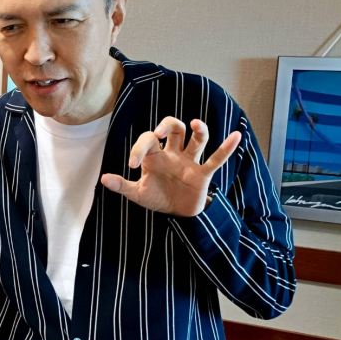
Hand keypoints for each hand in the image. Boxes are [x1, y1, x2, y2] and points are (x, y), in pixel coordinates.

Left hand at [100, 117, 241, 216]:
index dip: (139, 148)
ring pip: (196, 139)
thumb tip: (103, 178)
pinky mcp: (203, 174)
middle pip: (174, 129)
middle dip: (167, 126)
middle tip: (160, 134)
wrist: (178, 215)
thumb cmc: (158, 198)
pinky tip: (236, 136)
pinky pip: (217, 159)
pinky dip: (226, 148)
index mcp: (156, 156)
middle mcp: (174, 154)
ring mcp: (190, 162)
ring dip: (198, 130)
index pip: (148, 141)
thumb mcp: (138, 193)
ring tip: (195, 124)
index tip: (132, 164)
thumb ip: (122, 185)